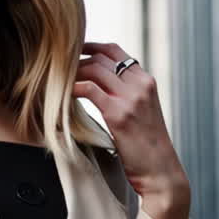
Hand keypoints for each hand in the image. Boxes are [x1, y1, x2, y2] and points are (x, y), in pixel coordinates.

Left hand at [73, 41, 190, 218]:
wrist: (160, 171)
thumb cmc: (148, 148)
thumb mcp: (142, 113)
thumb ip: (127, 97)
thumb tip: (101, 90)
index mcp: (146, 81)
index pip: (115, 51)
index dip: (91, 47)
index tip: (73, 52)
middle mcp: (140, 84)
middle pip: (102, 57)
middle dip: (77, 59)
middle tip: (58, 69)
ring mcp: (131, 98)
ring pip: (94, 69)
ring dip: (73, 72)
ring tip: (58, 81)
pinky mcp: (119, 114)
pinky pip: (90, 90)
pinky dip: (73, 88)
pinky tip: (63, 95)